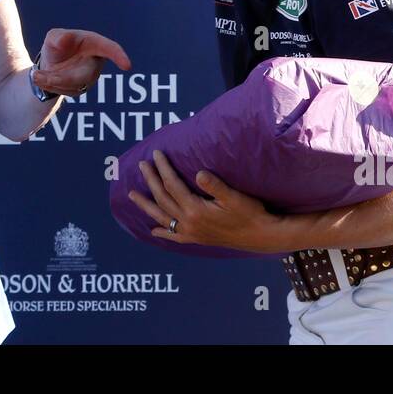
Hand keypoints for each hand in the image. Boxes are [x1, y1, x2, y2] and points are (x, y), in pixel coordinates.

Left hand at [32, 28, 131, 97]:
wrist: (49, 64)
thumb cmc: (56, 46)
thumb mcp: (54, 37)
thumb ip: (58, 37)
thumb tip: (64, 39)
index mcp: (95, 43)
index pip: (110, 48)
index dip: (118, 56)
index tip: (127, 66)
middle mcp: (95, 62)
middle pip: (84, 75)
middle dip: (61, 77)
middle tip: (38, 76)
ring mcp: (89, 77)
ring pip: (74, 85)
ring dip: (52, 82)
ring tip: (37, 76)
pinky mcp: (81, 89)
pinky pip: (67, 91)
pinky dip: (51, 87)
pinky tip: (42, 80)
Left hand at [128, 149, 282, 253]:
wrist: (260, 236)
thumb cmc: (250, 214)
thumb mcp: (235, 197)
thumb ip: (215, 185)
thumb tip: (199, 173)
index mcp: (195, 210)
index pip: (172, 185)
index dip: (163, 168)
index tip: (156, 154)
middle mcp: (189, 223)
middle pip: (163, 198)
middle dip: (151, 180)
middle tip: (142, 165)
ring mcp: (191, 232)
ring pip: (162, 217)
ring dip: (146, 205)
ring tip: (132, 195)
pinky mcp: (197, 239)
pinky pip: (174, 236)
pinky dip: (163, 232)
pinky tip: (153, 230)